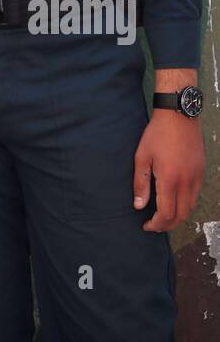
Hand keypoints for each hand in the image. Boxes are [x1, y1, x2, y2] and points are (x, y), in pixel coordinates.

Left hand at [133, 112, 204, 230]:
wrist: (179, 115)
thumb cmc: (157, 134)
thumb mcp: (142, 156)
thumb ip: (140, 183)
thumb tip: (139, 206)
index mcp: (170, 179)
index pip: (166, 213)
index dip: (156, 224)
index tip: (147, 226)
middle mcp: (187, 182)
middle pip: (181, 215)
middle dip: (167, 225)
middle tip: (155, 225)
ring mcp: (197, 177)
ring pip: (191, 207)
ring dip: (178, 216)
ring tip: (164, 216)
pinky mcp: (202, 171)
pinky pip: (196, 195)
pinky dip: (186, 204)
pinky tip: (175, 201)